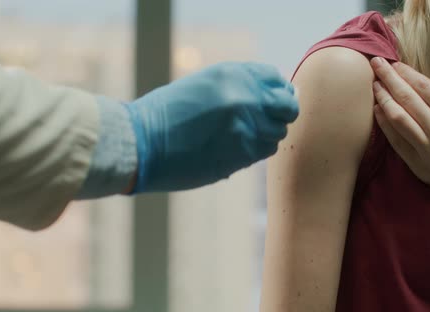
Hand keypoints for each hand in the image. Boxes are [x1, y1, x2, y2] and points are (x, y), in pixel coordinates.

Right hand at [125, 62, 298, 191]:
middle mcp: (246, 97)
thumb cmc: (168, 113)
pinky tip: (234, 149)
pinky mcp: (243, 153)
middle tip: (261, 122)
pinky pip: (264, 152)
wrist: (142, 142)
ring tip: (239, 137)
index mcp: (234, 74)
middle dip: (280, 115)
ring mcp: (247, 126)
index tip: (270, 102)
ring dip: (265, 135)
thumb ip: (240, 86)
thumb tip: (281, 95)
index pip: (277, 80)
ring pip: (278, 133)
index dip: (278, 93)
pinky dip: (255, 151)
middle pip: (288, 107)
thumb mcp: (204, 84)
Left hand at [370, 57, 429, 210]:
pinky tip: (377, 111)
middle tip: (376, 63)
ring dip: (383, 98)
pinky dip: (384, 124)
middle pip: (407, 98)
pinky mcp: (418, 166)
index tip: (394, 63)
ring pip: (397, 117)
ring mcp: (428, 149)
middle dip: (388, 78)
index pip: (424, 86)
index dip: (406, 73)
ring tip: (374, 84)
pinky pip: (396, 140)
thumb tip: (415, 86)